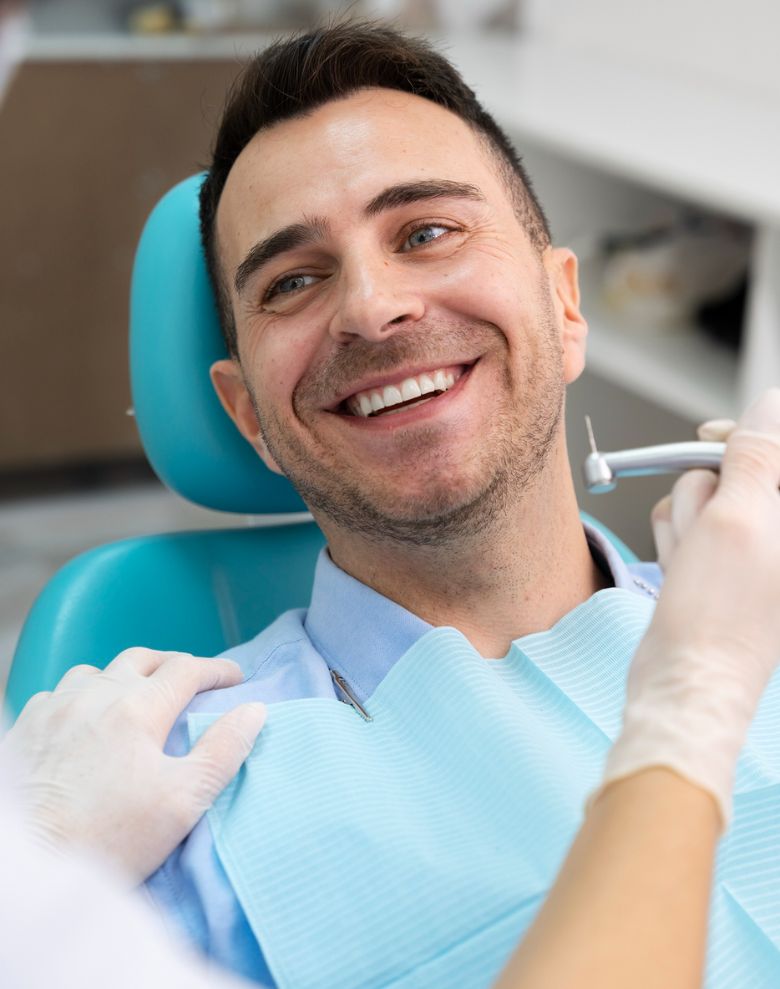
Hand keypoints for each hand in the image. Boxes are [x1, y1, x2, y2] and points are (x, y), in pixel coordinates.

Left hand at [1, 648, 265, 883]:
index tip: (235, 678)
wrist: (31, 864)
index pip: (187, 669)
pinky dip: (82, 696)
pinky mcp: (24, 728)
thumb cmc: (109, 840)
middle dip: (174, 664)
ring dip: (124, 676)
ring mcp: (54, 709)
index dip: (217, 669)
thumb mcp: (183, 802)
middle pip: (142, 658)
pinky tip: (85, 720)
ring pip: (97, 671)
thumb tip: (254, 710)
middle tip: (193, 682)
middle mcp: (94, 696)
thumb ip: (223, 751)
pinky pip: (57, 693)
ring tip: (137, 698)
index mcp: (137, 709)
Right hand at [601, 389, 779, 826]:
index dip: (742, 436)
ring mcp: (755, 550)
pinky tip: (683, 573)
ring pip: (706, 497)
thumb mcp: (737, 519)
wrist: (686, 684)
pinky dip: (678, 542)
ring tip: (692, 564)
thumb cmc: (718, 615)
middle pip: (736, 469)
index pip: (775, 445)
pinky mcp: (727, 565)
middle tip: (705, 537)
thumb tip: (768, 403)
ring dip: (686, 523)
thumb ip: (755, 455)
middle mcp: (779, 533)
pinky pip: (692, 526)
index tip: (710, 441)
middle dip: (705, 495)